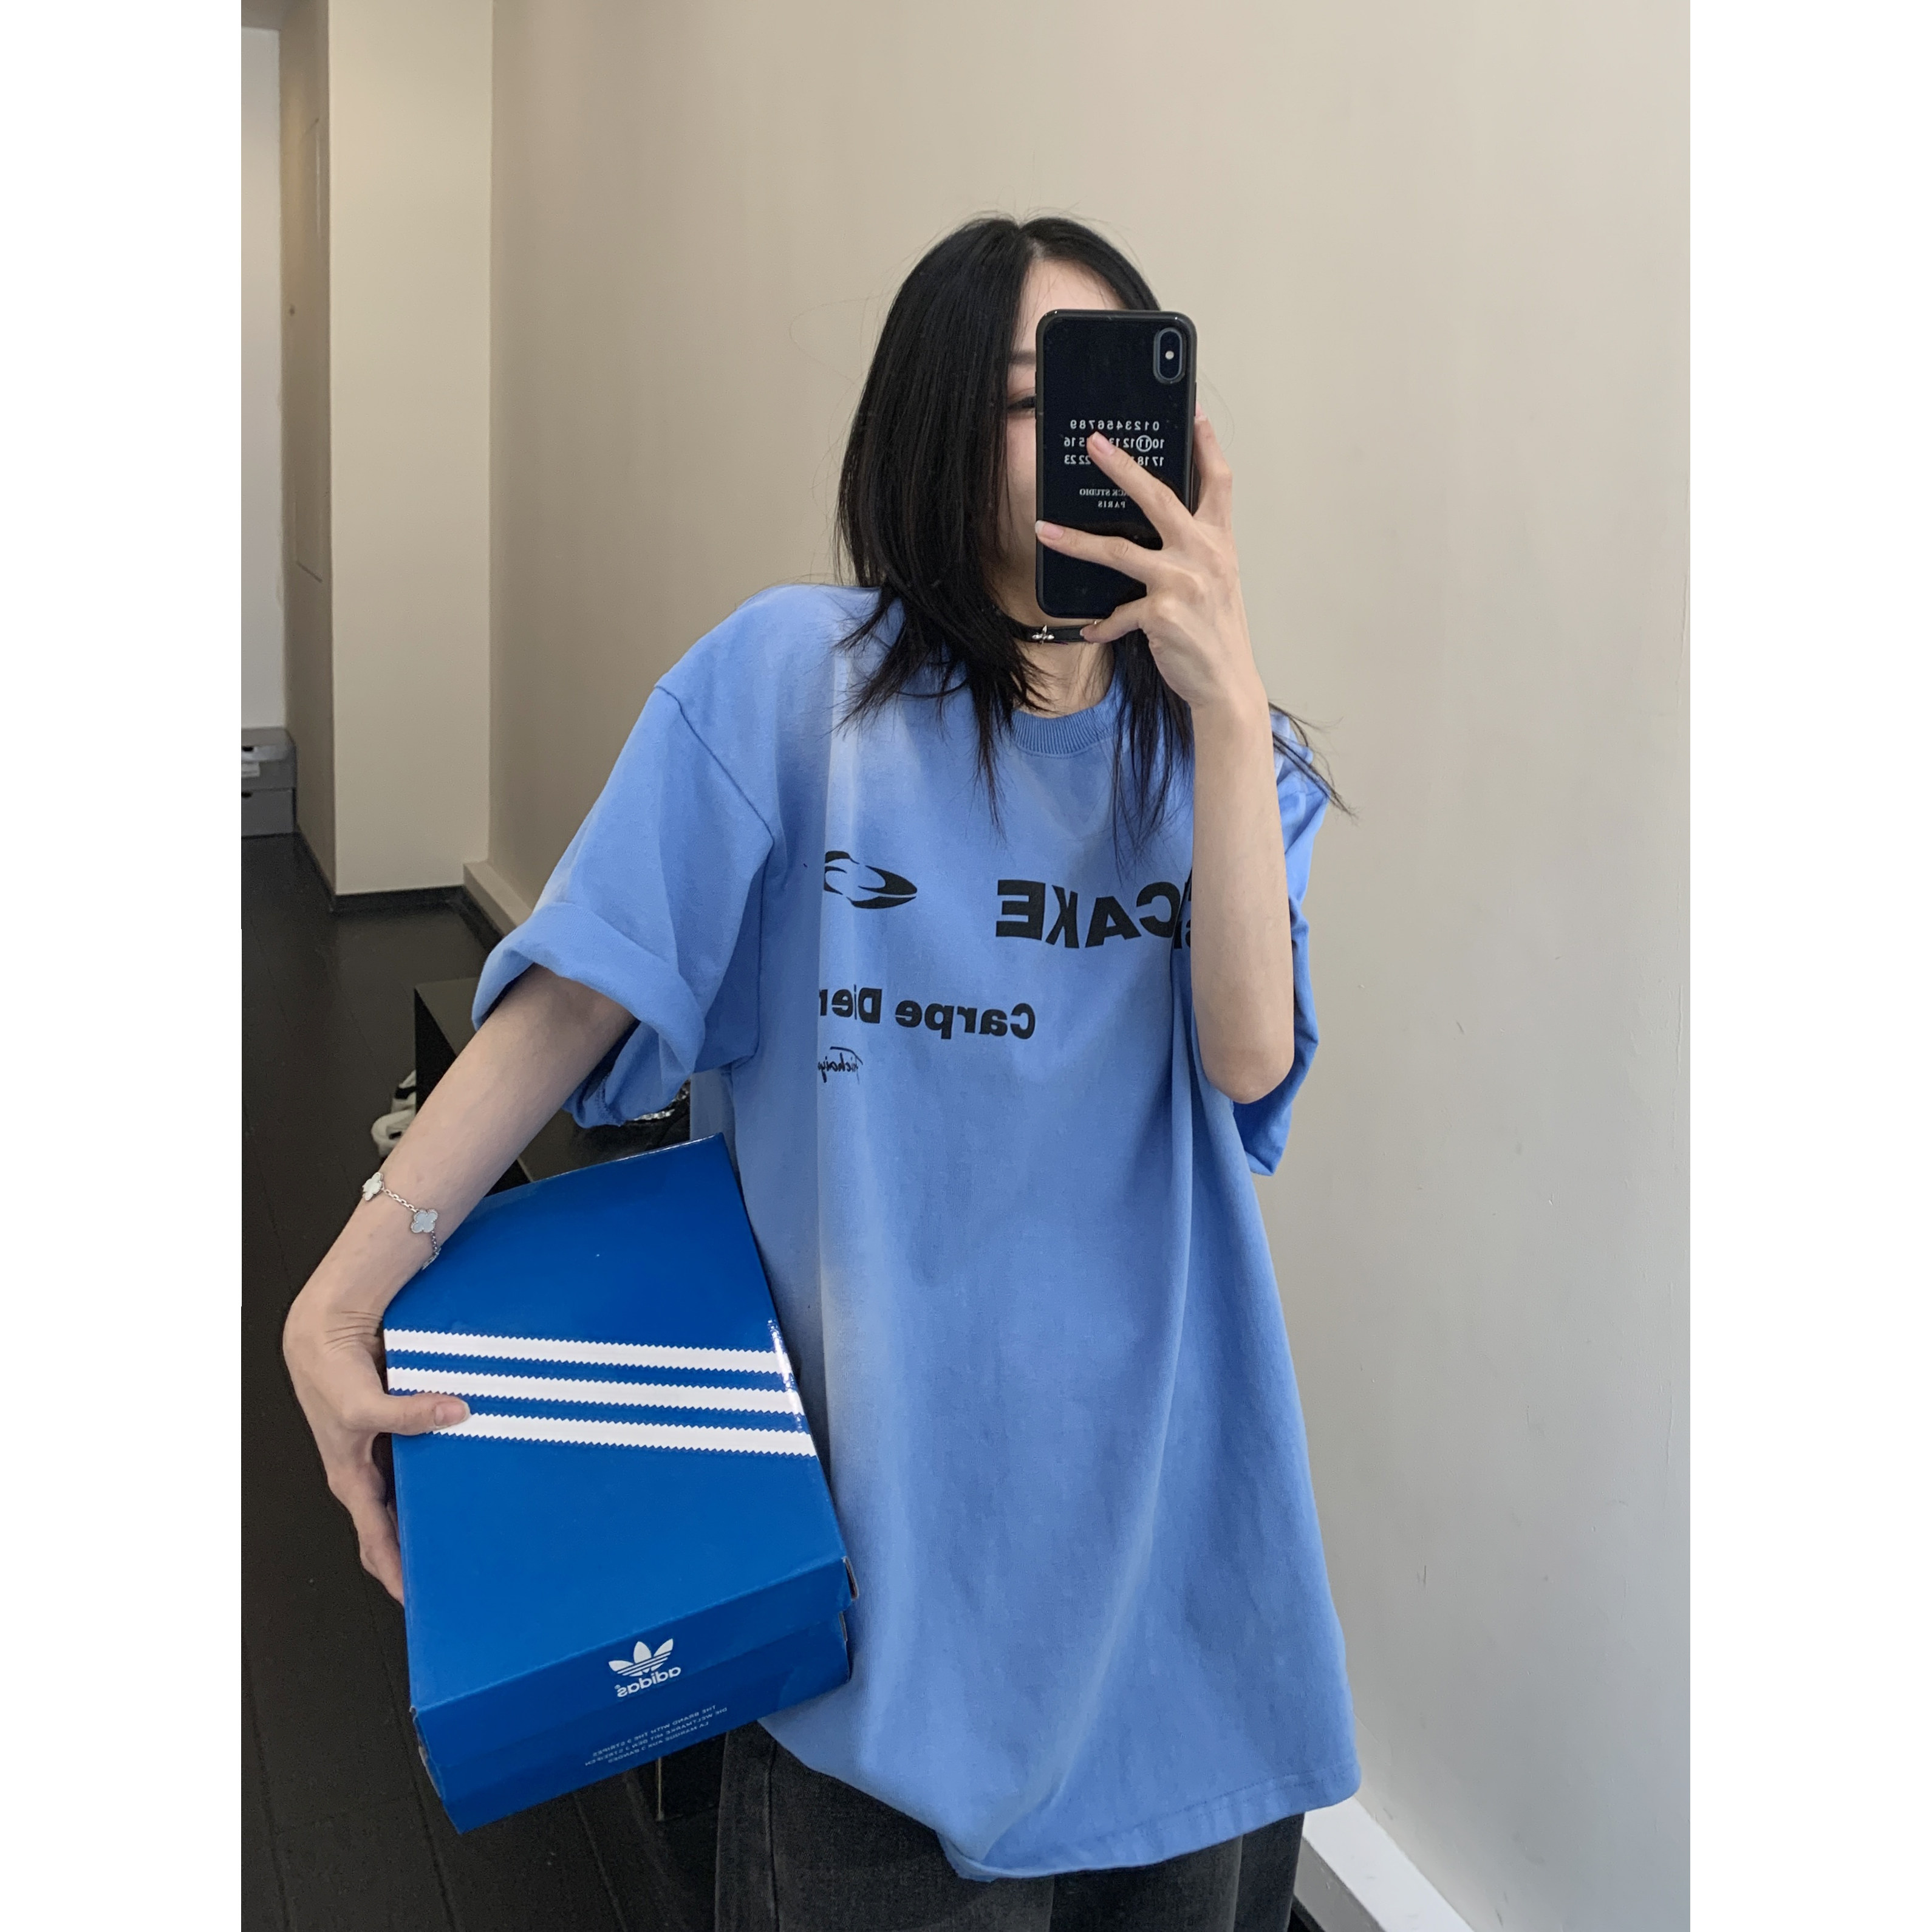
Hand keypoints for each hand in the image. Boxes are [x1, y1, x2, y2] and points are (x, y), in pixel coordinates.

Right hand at [283, 1277, 468, 1602]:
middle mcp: (369, 1469)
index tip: (420, 1599)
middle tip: (462, 1564)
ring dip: (442, 1501)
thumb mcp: (363, 1406)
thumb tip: (453, 1415)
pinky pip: (430, 1448)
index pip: (376, 1542)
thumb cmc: (326, 1374)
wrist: (324, 1331)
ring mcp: (386, 1448)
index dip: (396, 1574)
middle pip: (399, 1523)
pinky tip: (476, 1457)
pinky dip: (451, 1455)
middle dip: (425, 1546)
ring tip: (479, 1519)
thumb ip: (407, 1415)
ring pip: (417, 1489)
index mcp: (352, 1480)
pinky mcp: (402, 1423)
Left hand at [1034, 412, 1266, 721]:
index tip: (1192, 412)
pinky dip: (1103, 623)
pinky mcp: (1162, 614)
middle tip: (1094, 444)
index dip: (1206, 444)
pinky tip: (1093, 629)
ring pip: (1119, 551)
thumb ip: (1193, 551)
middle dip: (1123, 466)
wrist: (1226, 684)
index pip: (1218, 481)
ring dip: (1076, 541)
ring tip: (1044, 530)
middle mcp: (1203, 555)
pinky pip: (1118, 612)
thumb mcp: (1216, 582)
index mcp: (1219, 542)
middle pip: (1159, 496)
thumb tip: (1153, 529)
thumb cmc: (1216, 633)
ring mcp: (1183, 582)